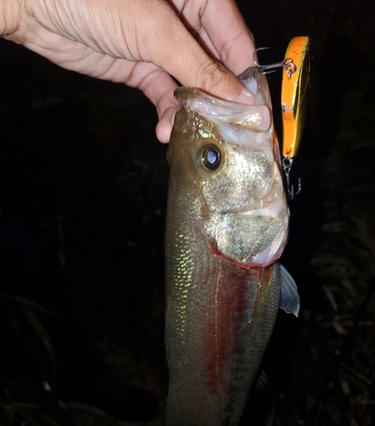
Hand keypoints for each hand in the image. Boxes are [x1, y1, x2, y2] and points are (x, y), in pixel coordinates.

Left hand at [2, 0, 255, 141]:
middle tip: (227, 132)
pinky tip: (167, 131)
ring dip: (192, 113)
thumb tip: (238, 95)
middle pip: (216, 66)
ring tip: (191, 133)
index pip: (235, 39)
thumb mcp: (155, 31)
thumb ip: (199, 66)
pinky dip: (167, 114)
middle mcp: (186, 21)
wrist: (36, 7)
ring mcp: (164, 47)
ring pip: (192, 86)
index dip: (245, 76)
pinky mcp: (144, 67)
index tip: (254, 111)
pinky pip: (166, 95)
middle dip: (219, 101)